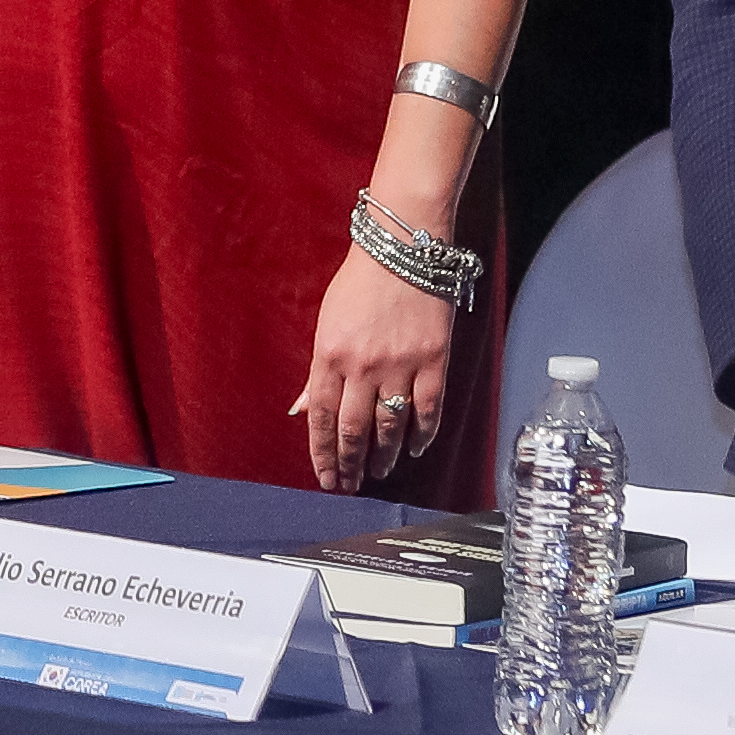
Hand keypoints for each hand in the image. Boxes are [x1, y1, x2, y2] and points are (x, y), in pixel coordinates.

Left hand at [298, 239, 461, 491]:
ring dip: (384, 455)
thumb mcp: (326, 324)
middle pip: (355, 430)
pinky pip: (428, 410)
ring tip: (379, 472)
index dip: (323, 453)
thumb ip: (317, 373)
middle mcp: (363, 366)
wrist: (404, 249)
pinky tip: (416, 449)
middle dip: (350, 464)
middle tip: (349, 485)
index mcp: (330, 356)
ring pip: (391, 426)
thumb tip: (301, 411)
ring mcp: (400, 365)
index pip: (323, 419)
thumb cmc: (360, 284)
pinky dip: (422, 435)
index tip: (326, 478)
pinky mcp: (433, 361)